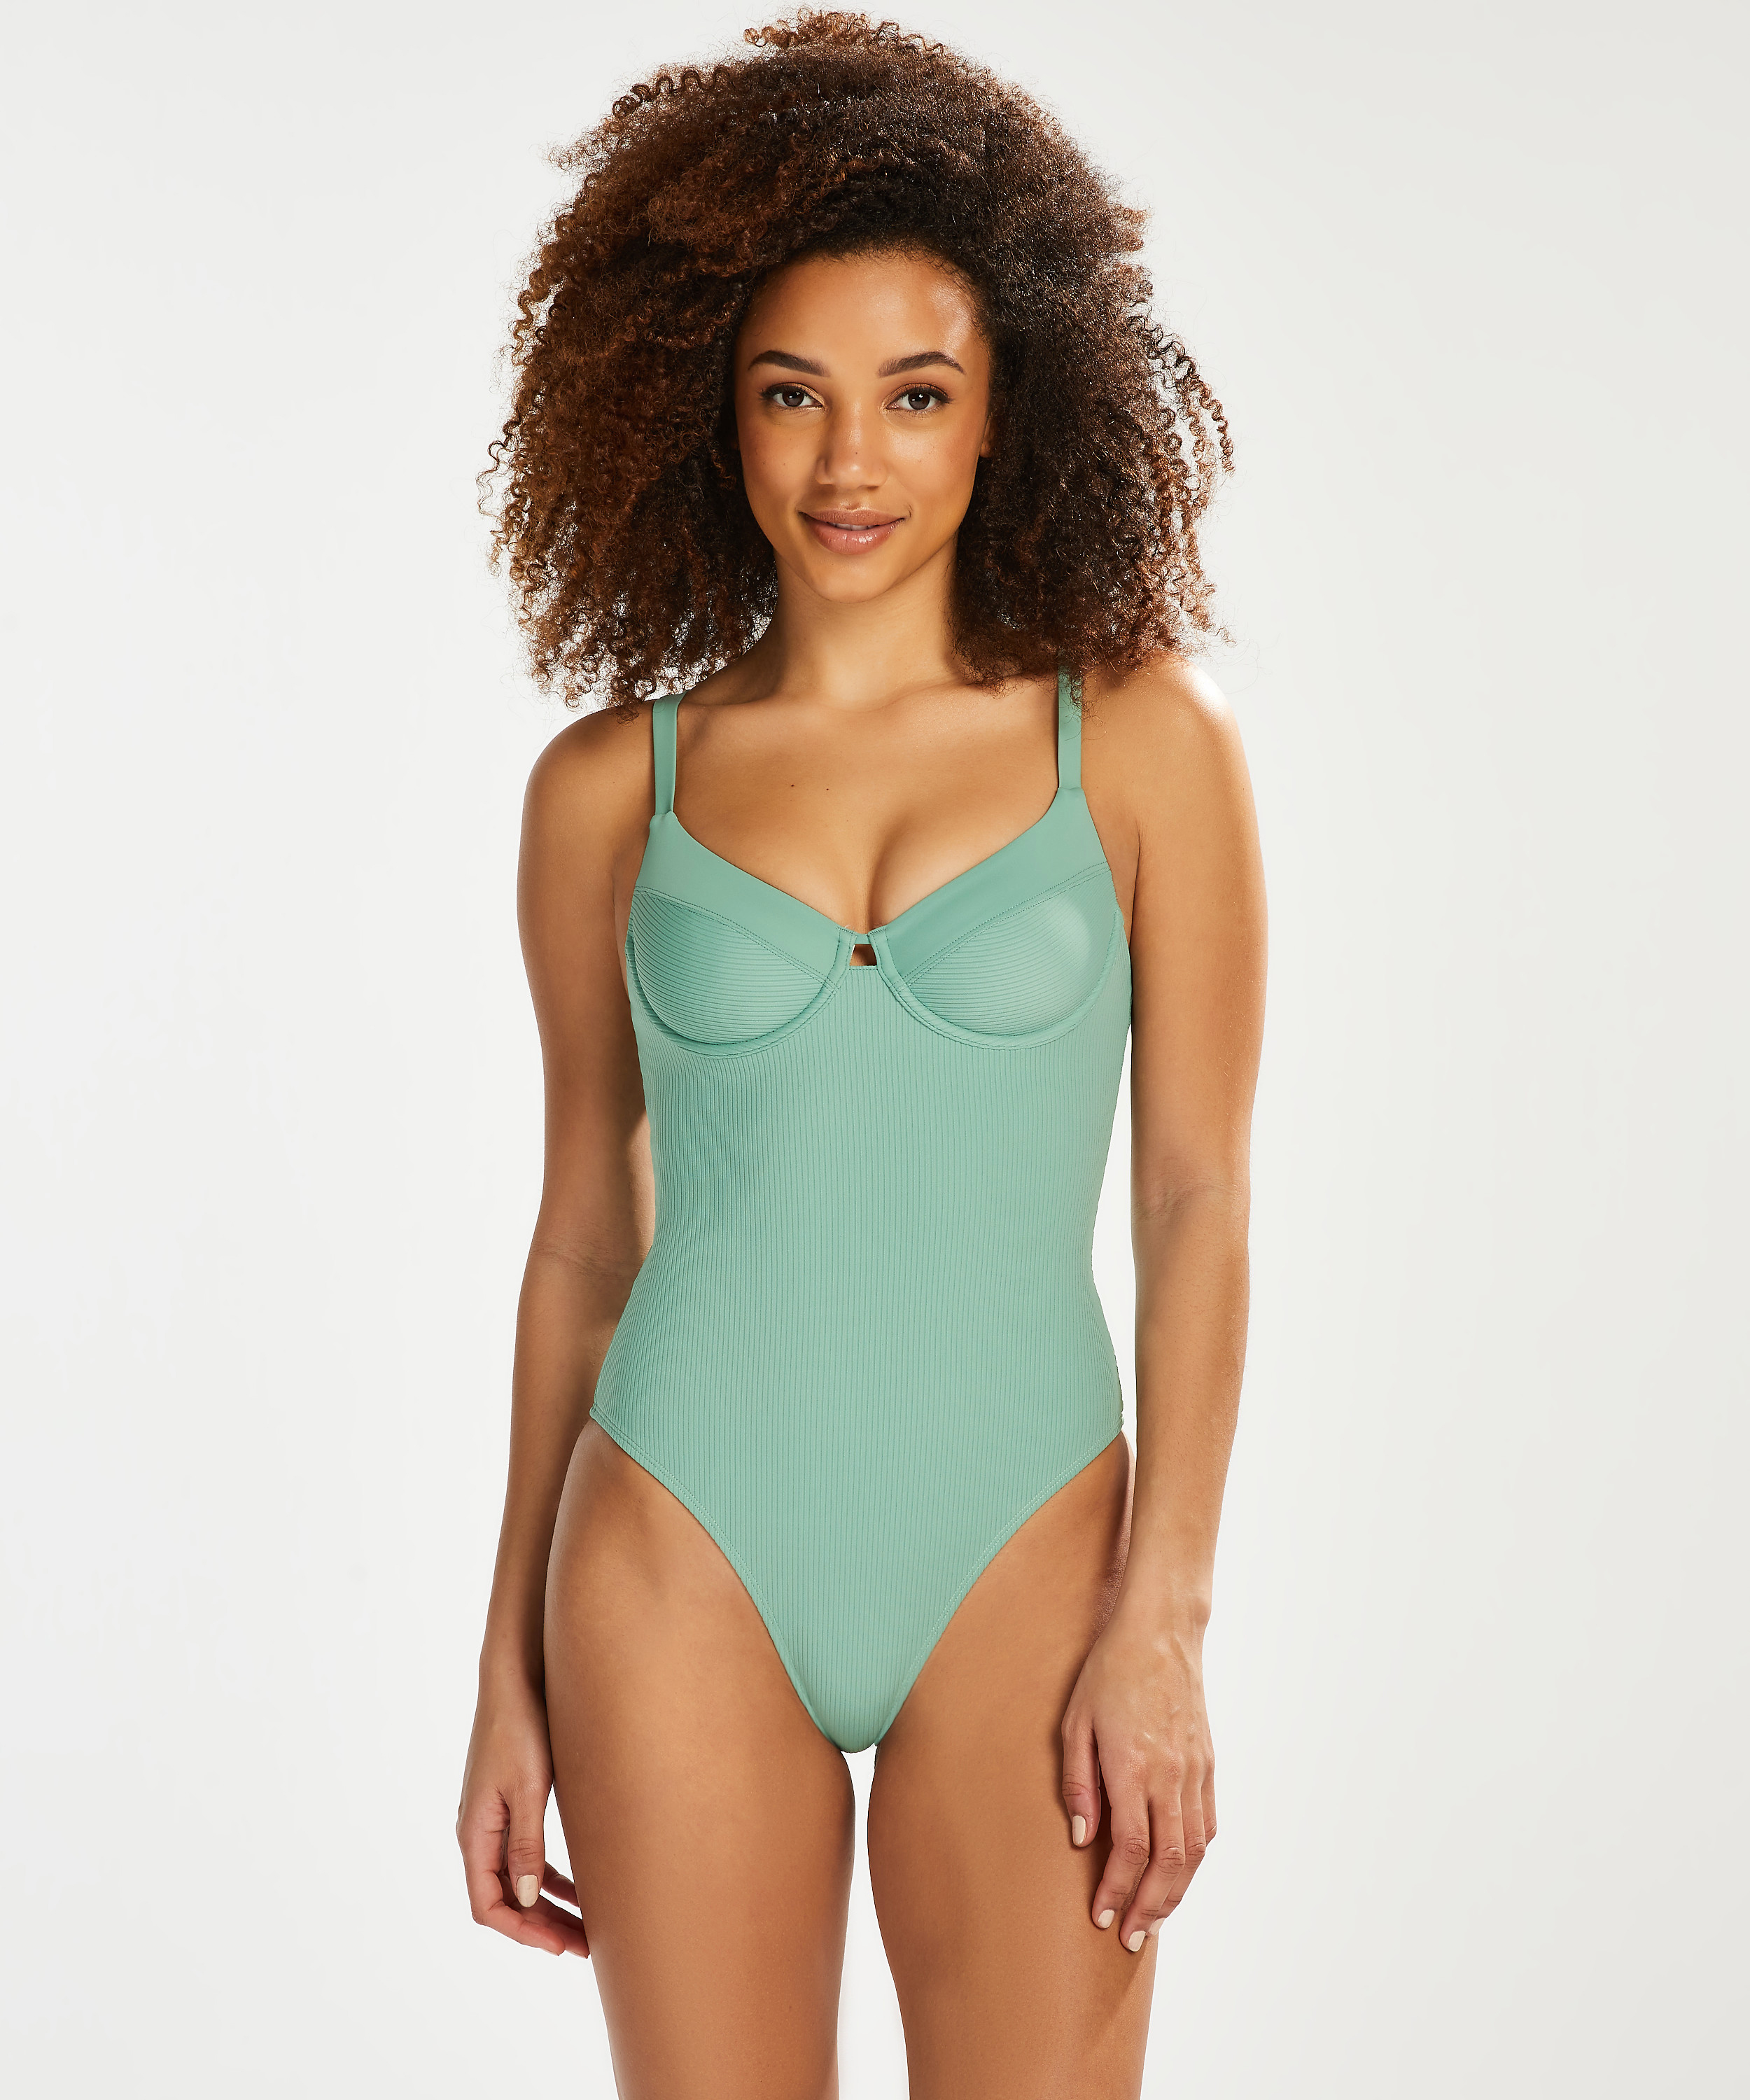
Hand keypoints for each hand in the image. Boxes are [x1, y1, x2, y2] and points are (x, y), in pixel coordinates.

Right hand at [457, 1674, 589, 1957]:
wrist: (515, 1676)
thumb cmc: (521, 1726)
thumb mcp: (527, 1787)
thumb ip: (525, 1843)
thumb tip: (524, 1898)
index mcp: (474, 1832)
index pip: (488, 1905)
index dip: (523, 1931)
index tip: (561, 1946)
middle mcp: (477, 1831)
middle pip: (504, 1899)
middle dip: (542, 1926)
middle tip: (585, 1945)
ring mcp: (492, 1817)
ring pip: (517, 1879)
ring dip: (548, 1905)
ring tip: (587, 1925)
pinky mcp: (509, 1802)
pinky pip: (525, 1853)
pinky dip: (549, 1876)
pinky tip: (579, 1886)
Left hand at [1059, 1605, 1215, 1952]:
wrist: (1160, 1631)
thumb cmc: (1108, 1671)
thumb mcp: (1075, 1722)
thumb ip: (1078, 1784)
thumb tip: (1083, 1839)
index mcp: (1133, 1768)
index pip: (1130, 1850)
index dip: (1117, 1890)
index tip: (1102, 1916)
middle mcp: (1170, 1776)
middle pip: (1168, 1863)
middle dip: (1149, 1908)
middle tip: (1130, 1938)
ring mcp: (1195, 1772)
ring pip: (1193, 1851)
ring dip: (1175, 1893)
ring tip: (1155, 1920)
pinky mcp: (1209, 1764)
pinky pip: (1207, 1824)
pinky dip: (1195, 1859)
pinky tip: (1179, 1873)